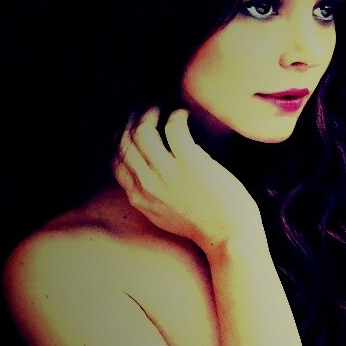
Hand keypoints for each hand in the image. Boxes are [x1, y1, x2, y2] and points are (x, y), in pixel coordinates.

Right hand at [113, 107, 262, 252]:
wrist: (230, 238)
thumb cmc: (205, 224)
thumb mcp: (164, 215)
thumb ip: (151, 195)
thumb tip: (147, 171)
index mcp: (138, 197)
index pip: (115, 158)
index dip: (121, 135)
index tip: (133, 123)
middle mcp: (147, 185)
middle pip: (124, 141)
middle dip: (133, 118)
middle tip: (148, 108)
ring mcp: (168, 175)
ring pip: (142, 131)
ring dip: (151, 112)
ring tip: (164, 108)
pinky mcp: (191, 165)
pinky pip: (173, 129)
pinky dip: (176, 116)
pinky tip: (184, 114)